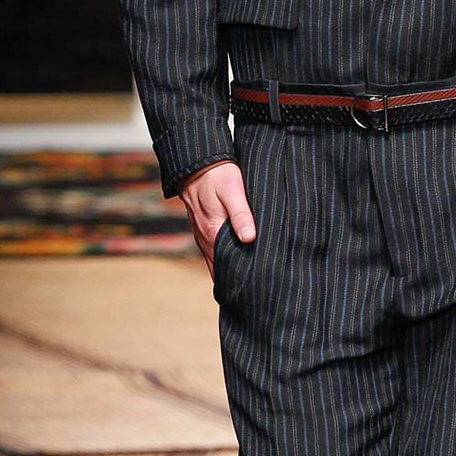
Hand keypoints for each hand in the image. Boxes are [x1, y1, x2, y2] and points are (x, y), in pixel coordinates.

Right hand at [179, 159, 254, 279]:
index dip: (239, 280)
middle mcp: (206, 240)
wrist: (197, 163)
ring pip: (218, 261)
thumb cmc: (218, 176)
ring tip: (251, 283)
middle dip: (236, 280)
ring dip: (231, 271)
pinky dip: (226, 259)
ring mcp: (204, 236)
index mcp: (213, 234)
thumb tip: (249, 238)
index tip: (255, 289)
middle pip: (222, 269)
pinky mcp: (206, 229)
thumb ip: (241, 215)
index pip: (225, 268)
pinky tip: (240, 261)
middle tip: (257, 292)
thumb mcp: (233, 191)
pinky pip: (216, 251)